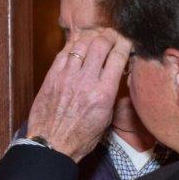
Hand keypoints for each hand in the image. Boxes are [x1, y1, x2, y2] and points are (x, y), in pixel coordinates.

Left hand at [26, 29, 131, 161]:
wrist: (51, 144)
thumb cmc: (80, 136)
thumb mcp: (106, 118)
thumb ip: (111, 92)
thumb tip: (117, 72)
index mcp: (103, 93)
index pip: (118, 57)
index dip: (125, 43)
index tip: (127, 41)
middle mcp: (86, 81)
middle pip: (100, 44)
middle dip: (110, 35)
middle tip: (112, 35)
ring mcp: (67, 77)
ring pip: (81, 43)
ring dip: (91, 36)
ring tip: (96, 37)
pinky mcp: (52, 76)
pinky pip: (64, 52)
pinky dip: (74, 45)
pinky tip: (79, 44)